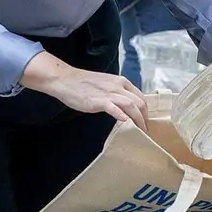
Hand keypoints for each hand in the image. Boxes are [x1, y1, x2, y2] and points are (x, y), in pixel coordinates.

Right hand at [33, 68, 148, 129]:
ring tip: (140, 132)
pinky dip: (123, 116)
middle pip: (140, 103)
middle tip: (145, 130)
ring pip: (132, 106)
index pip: (141, 97)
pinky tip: (127, 124)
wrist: (66, 79)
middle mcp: (119, 86)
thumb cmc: (84, 84)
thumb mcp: (106, 85)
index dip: (145, 111)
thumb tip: (125, 107)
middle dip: (145, 118)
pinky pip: (115, 109)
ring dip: (139, 120)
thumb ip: (116, 93)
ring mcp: (109, 93)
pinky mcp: (99, 101)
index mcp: (121, 81)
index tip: (145, 122)